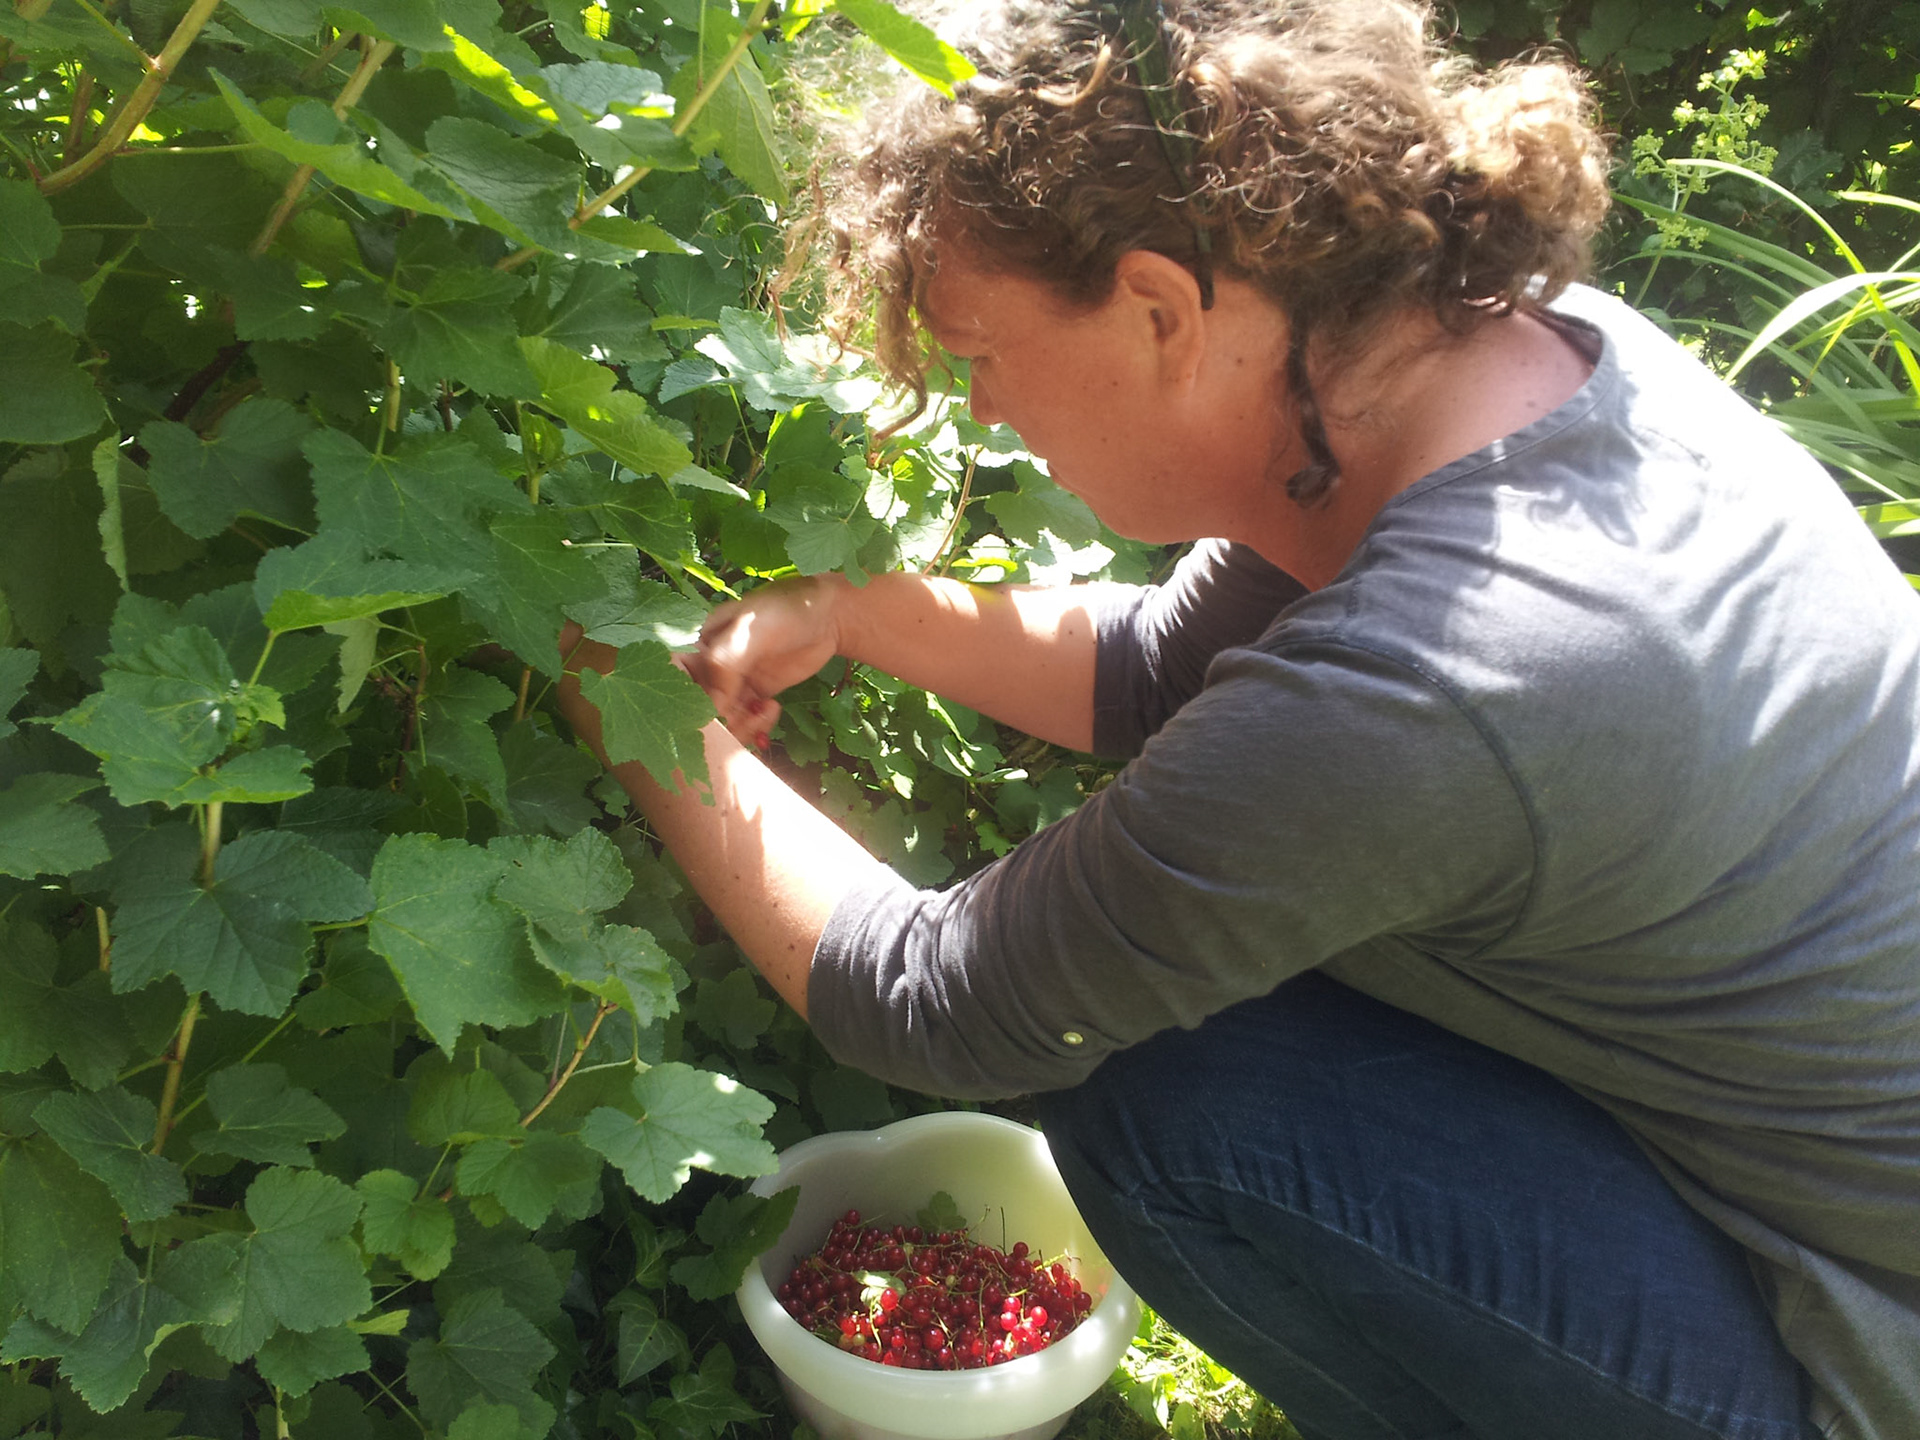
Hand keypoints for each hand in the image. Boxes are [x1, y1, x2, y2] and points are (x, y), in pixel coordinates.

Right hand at [696, 575, 849, 746]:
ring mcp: (731, 681)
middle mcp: (709, 664)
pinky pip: (743, 720)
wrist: (828, 617)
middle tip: (748, 717)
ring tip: (766, 712)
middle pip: (696, 704)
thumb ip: (726, 662)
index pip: (675, 674)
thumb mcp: (751, 631)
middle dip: (719, 719)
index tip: (710, 711)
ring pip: (721, 718)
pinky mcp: (752, 694)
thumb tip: (712, 707)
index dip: (685, 697)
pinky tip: (772, 712)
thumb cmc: (785, 610)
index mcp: (698, 640)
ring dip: (740, 725)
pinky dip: (754, 725)